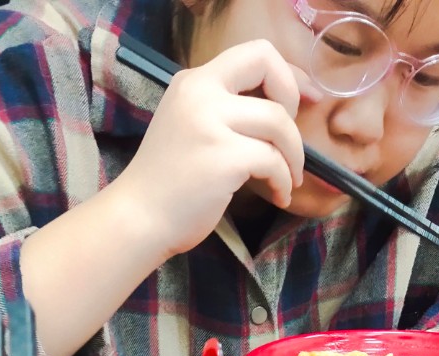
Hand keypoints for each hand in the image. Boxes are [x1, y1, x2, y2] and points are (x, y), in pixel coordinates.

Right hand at [112, 40, 320, 258]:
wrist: (139, 218)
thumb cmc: (168, 183)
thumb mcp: (190, 127)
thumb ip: (223, 111)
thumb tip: (278, 112)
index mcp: (194, 81)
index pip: (255, 53)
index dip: (287, 75)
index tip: (300, 102)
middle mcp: (201, 92)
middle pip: (271, 74)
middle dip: (294, 107)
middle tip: (291, 146)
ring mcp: (211, 123)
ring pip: (279, 123)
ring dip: (294, 156)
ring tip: (289, 181)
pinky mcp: (224, 158)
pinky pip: (273, 161)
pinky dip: (284, 182)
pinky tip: (278, 196)